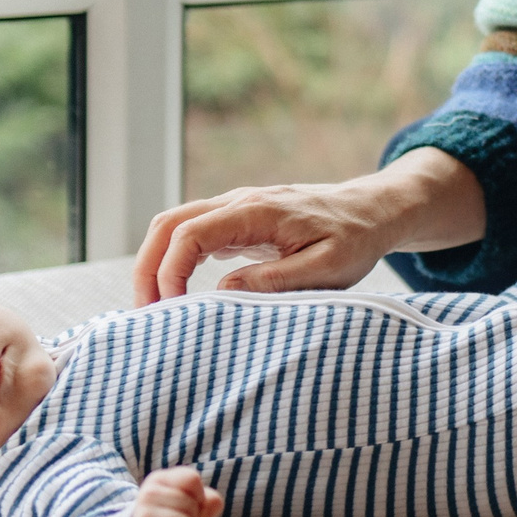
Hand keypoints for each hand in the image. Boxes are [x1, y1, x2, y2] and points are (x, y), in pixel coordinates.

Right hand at [130, 147, 485, 304]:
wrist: (372, 211)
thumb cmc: (354, 241)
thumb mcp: (326, 269)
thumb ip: (276, 281)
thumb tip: (224, 293)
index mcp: (257, 211)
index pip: (191, 233)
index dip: (170, 271)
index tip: (171, 310)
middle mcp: (239, 202)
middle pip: (169, 223)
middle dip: (147, 266)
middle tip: (144, 313)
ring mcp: (236, 208)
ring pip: (175, 224)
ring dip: (155, 262)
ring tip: (154, 308)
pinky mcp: (238, 220)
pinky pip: (192, 232)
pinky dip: (172, 258)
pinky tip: (174, 293)